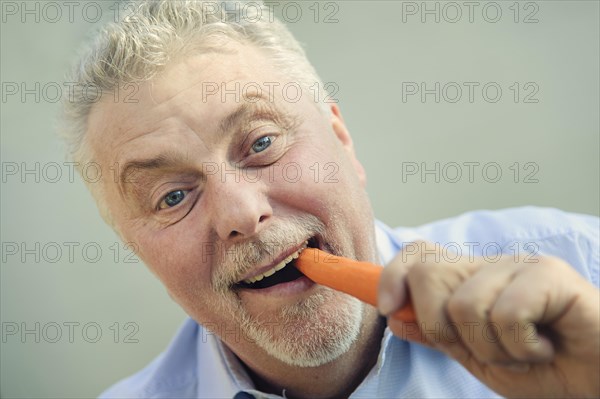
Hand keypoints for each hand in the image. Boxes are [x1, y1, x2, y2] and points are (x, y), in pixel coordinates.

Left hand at [378, 241, 599, 397]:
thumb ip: (438, 336)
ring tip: (521, 353)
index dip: (392, 275)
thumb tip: (394, 315)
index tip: (385, 307)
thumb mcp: (477, 357)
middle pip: (428, 273)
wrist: (597, 382)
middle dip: (440, 327)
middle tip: (483, 350)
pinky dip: (520, 347)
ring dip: (490, 348)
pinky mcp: (548, 274)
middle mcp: (489, 266)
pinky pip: (505, 312)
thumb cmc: (542, 368)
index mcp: (469, 281)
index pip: (418, 255)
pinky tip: (544, 347)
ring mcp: (518, 266)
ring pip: (463, 304)